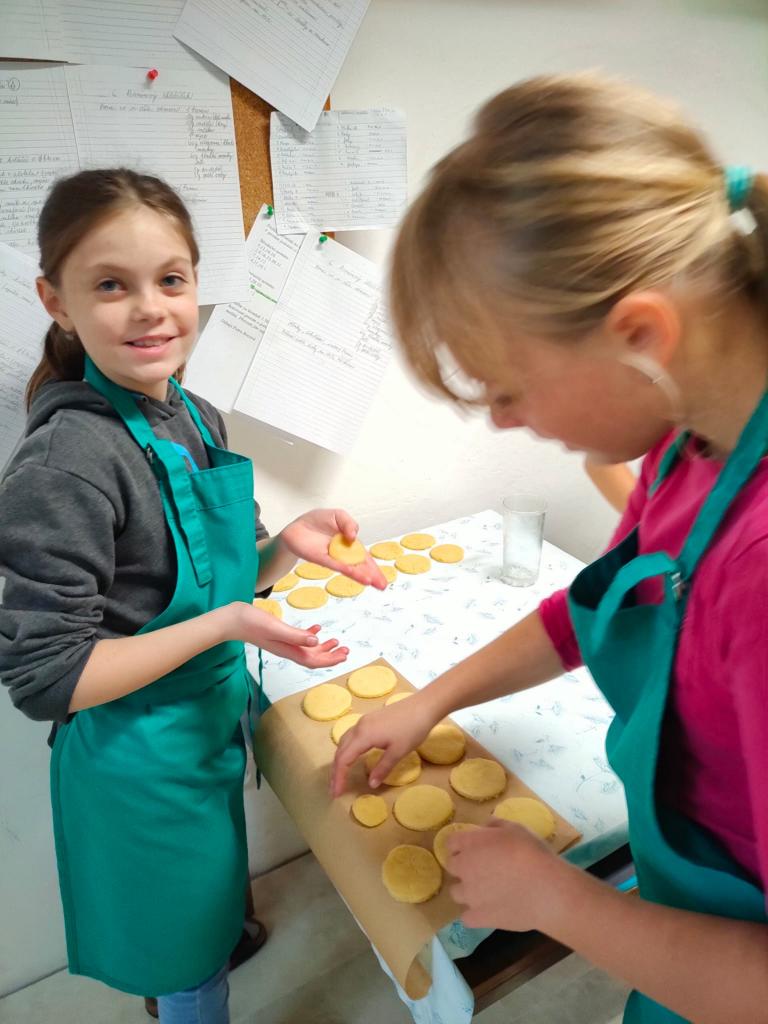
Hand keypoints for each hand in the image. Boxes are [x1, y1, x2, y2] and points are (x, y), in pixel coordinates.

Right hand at [231, 603, 348, 669]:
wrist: (231, 620)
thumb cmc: (251, 622)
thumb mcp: (275, 627)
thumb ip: (295, 635)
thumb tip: (315, 640)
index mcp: (288, 650)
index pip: (313, 660)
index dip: (330, 660)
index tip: (344, 656)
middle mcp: (287, 649)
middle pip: (313, 658)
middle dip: (330, 656)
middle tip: (346, 650)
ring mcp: (282, 643)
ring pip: (307, 649)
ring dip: (323, 647)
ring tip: (336, 641)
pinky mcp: (278, 635)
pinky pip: (298, 639)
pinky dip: (310, 635)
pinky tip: (316, 627)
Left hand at [280, 508, 386, 589]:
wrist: (297, 526)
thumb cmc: (318, 521)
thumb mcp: (338, 515)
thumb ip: (349, 523)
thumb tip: (354, 537)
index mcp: (350, 544)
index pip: (365, 558)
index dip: (374, 568)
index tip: (382, 579)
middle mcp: (343, 554)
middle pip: (360, 566)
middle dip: (372, 575)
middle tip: (382, 585)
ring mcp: (333, 558)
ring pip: (350, 568)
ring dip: (361, 574)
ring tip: (372, 582)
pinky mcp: (321, 559)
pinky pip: (335, 564)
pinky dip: (346, 569)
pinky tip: (355, 574)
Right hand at [331, 693, 438, 794]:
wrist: (424, 705)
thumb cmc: (412, 729)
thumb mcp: (398, 752)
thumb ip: (382, 768)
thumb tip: (371, 784)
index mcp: (363, 735)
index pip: (344, 759)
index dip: (339, 777)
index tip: (337, 793)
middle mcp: (359, 727)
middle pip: (340, 750)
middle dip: (336, 770)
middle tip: (335, 788)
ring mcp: (364, 721)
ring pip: (345, 741)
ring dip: (341, 759)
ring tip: (341, 775)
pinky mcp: (371, 719)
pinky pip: (352, 736)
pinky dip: (348, 749)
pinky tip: (353, 756)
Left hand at [447, 819, 572, 932]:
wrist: (546, 889)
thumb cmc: (532, 853)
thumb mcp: (516, 828)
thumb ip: (496, 826)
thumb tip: (486, 828)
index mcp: (470, 844)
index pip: (452, 842)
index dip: (462, 845)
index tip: (475, 848)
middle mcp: (464, 869)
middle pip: (452, 867)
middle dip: (464, 866)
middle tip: (483, 869)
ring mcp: (469, 896)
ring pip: (456, 892)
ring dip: (467, 890)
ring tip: (487, 892)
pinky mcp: (478, 918)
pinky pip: (467, 917)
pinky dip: (475, 914)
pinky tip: (490, 910)